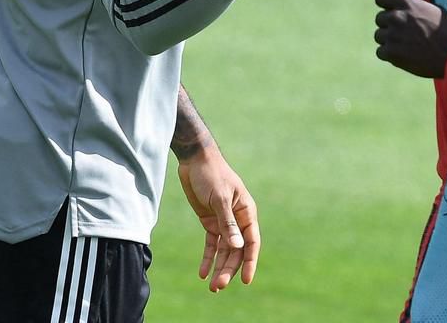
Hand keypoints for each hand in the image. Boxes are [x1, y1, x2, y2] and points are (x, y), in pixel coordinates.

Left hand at [177, 147, 259, 291]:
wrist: (194, 159)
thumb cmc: (211, 174)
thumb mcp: (219, 198)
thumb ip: (227, 222)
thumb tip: (237, 246)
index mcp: (246, 211)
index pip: (251, 241)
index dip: (249, 261)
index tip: (245, 280)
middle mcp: (238, 218)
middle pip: (237, 249)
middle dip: (229, 268)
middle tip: (218, 286)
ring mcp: (224, 220)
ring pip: (225, 249)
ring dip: (219, 267)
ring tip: (212, 286)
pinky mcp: (210, 220)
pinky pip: (212, 243)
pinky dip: (208, 258)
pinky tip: (203, 272)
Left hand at [373, 0, 446, 77]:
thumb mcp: (433, 9)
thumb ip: (413, 5)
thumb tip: (400, 4)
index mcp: (407, 3)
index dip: (385, 6)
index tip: (391, 12)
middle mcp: (397, 17)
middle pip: (379, 18)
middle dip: (389, 25)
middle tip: (404, 33)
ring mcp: (392, 35)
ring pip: (379, 35)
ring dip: (388, 40)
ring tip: (405, 45)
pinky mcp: (392, 53)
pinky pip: (380, 51)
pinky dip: (389, 54)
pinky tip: (403, 55)